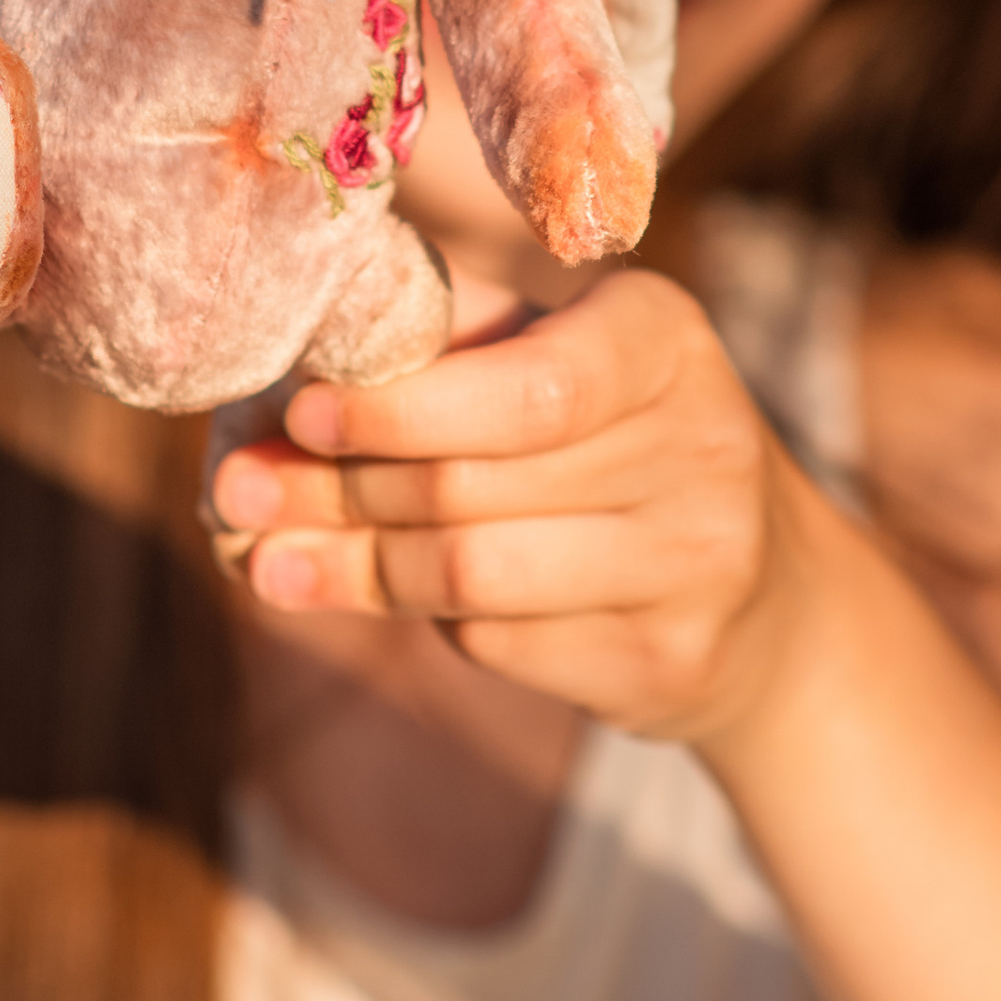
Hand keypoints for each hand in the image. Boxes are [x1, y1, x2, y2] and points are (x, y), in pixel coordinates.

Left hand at [207, 270, 810, 746]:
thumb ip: (436, 357)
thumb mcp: (556, 361)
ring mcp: (700, 563)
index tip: (298, 412)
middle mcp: (704, 442)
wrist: (764, 595)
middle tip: (236, 496)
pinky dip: (430, 620)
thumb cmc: (611, 445)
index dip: (400, 407)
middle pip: (473, 484)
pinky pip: (501, 645)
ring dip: (360, 566)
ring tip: (272, 559)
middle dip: (337, 490)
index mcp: (663, 338)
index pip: (528, 385)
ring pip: (475, 574)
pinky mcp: (672, 662)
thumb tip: (273, 405)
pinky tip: (395, 595)